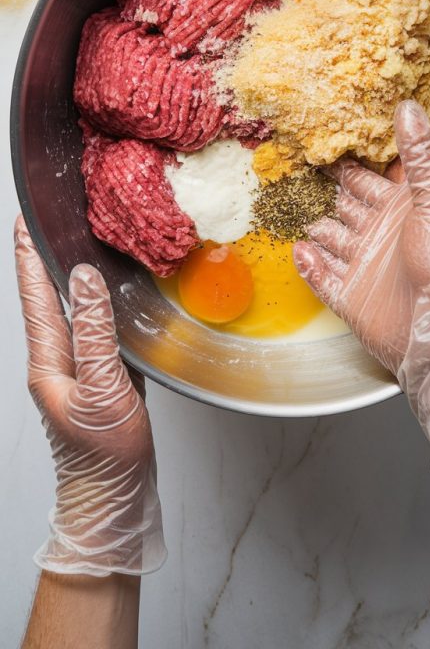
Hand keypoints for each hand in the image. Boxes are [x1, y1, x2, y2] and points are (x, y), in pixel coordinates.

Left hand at [15, 217, 166, 574]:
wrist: (114, 498)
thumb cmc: (103, 455)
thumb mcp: (102, 389)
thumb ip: (95, 334)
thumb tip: (86, 279)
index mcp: (49, 360)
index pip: (36, 295)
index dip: (28, 256)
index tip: (24, 220)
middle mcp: (58, 360)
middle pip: (48, 297)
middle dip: (44, 258)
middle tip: (48, 222)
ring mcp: (77, 369)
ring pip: (71, 312)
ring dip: (69, 278)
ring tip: (75, 247)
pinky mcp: (100, 378)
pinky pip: (94, 330)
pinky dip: (98, 304)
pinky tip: (111, 298)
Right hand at [293, 100, 429, 475]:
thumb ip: (421, 155)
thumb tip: (408, 108)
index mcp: (405, 209)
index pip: (376, 177)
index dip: (357, 158)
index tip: (332, 134)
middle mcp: (382, 233)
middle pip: (349, 203)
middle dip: (330, 186)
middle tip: (302, 163)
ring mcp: (364, 265)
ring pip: (332, 237)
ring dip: (316, 224)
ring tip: (293, 203)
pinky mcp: (349, 295)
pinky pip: (322, 276)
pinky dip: (309, 264)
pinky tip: (298, 248)